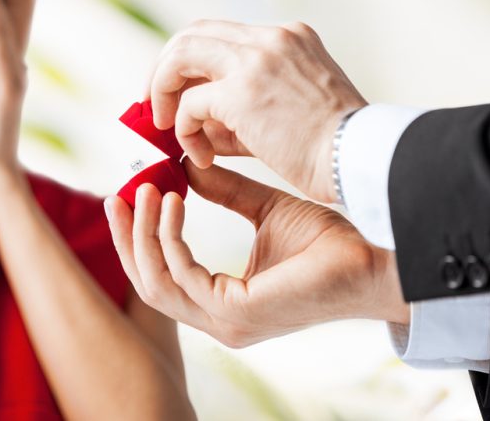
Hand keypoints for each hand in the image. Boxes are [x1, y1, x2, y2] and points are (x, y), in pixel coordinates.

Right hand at [105, 159, 408, 347]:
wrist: (373, 258)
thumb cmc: (327, 240)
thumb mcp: (264, 209)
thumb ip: (224, 193)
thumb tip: (186, 166)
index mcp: (221, 302)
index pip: (161, 276)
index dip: (138, 238)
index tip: (129, 197)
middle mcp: (216, 319)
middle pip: (146, 283)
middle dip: (126, 238)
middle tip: (116, 195)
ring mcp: (224, 322)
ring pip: (155, 282)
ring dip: (143, 233)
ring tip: (146, 190)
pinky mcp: (236, 314)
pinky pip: (182, 275)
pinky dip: (171, 236)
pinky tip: (175, 200)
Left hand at [148, 20, 366, 202]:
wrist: (359, 160)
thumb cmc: (330, 148)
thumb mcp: (283, 113)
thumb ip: (236, 111)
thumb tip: (192, 126)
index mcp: (287, 38)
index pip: (220, 35)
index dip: (190, 63)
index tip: (178, 93)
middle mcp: (270, 39)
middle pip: (192, 33)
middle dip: (164, 70)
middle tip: (156, 106)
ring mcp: (256, 60)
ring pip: (180, 55)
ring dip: (162, 91)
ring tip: (165, 127)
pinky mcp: (242, 92)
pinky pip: (190, 105)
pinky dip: (185, 131)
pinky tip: (202, 157)